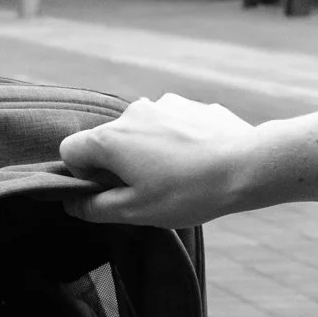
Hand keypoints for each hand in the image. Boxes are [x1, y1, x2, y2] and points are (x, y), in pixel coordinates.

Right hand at [58, 94, 257, 225]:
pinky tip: (197, 161)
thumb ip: (94, 207)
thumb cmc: (187, 193)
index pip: (70, 150)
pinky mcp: (190, 105)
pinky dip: (175, 141)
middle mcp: (132, 113)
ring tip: (178, 177)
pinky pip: (170, 125)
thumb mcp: (135, 212)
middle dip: (119, 165)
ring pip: (142, 132)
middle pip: (108, 140)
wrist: (247, 166)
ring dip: (149, 152)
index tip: (109, 191)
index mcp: (111, 138)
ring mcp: (163, 104)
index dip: (82, 175)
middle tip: (149, 191)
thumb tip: (73, 202)